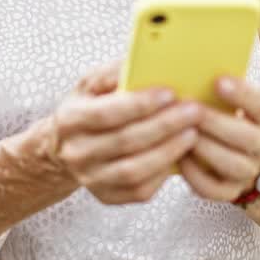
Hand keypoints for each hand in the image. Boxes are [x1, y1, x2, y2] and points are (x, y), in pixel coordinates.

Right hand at [47, 62, 202, 204]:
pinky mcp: (107, 197)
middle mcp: (77, 153)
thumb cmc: (88, 106)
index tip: (170, 92)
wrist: (65, 147)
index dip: (139, 104)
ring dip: (168, 151)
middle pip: (125, 142)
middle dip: (164, 125)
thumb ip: (115, 72)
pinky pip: (139, 190)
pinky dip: (163, 173)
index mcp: (69, 120)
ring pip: (134, 171)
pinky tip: (180, 154)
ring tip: (193, 132)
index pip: (106, 113)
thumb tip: (146, 62)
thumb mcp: (92, 83)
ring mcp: (91, 179)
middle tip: (194, 111)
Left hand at [181, 76, 259, 202]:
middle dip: (215, 122)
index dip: (241, 93)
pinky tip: (180, 158)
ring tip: (182, 134)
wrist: (255, 162)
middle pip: (246, 137)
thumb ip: (221, 86)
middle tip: (190, 110)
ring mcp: (247, 172)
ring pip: (231, 164)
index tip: (218, 80)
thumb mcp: (235, 102)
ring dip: (205, 148)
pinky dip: (196, 176)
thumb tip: (199, 55)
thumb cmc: (231, 122)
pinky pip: (214, 189)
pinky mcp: (230, 192)